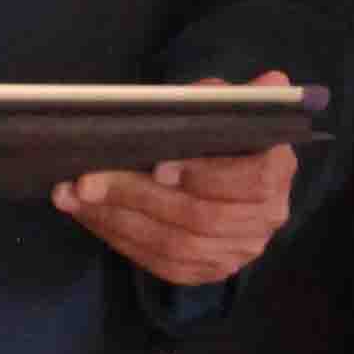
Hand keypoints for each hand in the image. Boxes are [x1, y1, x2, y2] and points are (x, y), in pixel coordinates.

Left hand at [57, 86, 297, 287]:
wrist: (225, 171)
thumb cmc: (222, 133)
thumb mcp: (225, 106)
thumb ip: (232, 98)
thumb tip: (267, 82)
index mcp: (277, 172)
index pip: (250, 181)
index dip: (204, 175)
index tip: (158, 166)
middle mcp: (265, 219)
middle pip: (200, 218)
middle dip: (138, 197)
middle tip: (89, 180)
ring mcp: (237, 251)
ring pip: (175, 245)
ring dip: (118, 220)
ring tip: (76, 197)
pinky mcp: (208, 270)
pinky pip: (162, 264)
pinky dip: (120, 239)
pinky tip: (89, 216)